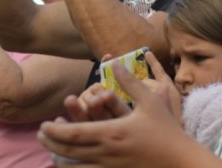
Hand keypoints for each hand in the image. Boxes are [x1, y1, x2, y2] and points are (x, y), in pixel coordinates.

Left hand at [38, 61, 185, 166]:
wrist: (179, 160)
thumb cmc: (166, 129)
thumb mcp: (150, 101)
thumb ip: (130, 82)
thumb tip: (114, 64)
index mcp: (112, 133)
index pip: (74, 134)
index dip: (55, 130)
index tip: (44, 124)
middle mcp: (106, 153)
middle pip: (68, 152)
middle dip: (51, 143)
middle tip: (41, 134)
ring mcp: (110, 167)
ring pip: (74, 167)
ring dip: (59, 158)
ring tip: (52, 149)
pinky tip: (70, 163)